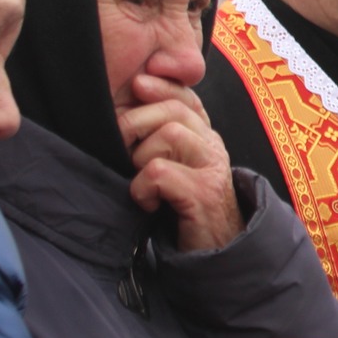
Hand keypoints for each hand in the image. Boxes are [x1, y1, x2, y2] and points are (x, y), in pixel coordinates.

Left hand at [121, 74, 242, 250]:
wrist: (215, 252)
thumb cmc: (183, 210)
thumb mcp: (174, 167)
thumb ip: (160, 139)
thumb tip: (128, 107)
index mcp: (205, 137)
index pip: (186, 97)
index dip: (161, 86)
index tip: (137, 84)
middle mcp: (213, 147)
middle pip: (173, 111)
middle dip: (137, 122)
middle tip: (123, 144)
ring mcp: (212, 169)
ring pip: (169, 135)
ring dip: (142, 158)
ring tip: (142, 180)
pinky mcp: (204, 193)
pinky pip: (159, 172)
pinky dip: (143, 187)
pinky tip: (149, 202)